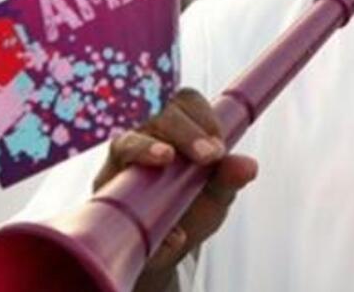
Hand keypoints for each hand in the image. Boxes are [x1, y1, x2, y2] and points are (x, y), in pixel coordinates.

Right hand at [92, 88, 258, 291]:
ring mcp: (122, 165)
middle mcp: (146, 139)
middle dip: (185, 132)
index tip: (219, 147)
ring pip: (126, 142)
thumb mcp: (216, 195)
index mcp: (177, 131)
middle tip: (208, 156)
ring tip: (166, 159)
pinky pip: (111, 190)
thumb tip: (249, 167)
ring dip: (146, 148)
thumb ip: (230, 178)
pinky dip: (139, 210)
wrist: (163, 250)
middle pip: (159, 116)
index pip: (185, 102)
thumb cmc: (190, 210)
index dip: (203, 117)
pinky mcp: (104, 195)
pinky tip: (171, 234)